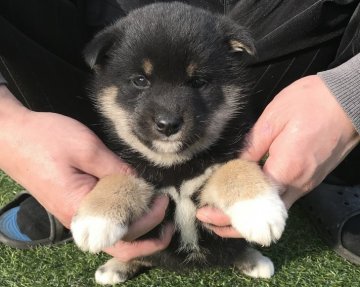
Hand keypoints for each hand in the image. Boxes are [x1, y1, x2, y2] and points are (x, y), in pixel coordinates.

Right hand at [0, 86, 171, 258]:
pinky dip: (123, 218)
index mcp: (80, 209)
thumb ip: (116, 169)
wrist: (13, 135)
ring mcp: (75, 214)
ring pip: (111, 235)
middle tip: (166, 212)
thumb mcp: (87, 148)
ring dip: (137, 229)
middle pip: (119, 243)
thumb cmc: (45, 139)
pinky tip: (135, 205)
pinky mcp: (74, 205)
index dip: (150, 220)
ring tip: (156, 213)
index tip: (163, 199)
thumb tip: (140, 183)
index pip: (124, 231)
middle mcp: (78, 219)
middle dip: (149, 235)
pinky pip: (103, 221)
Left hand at [197, 75, 358, 236]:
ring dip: (249, 217)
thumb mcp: (273, 119)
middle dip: (235, 225)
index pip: (250, 202)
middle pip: (263, 218)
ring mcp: (306, 185)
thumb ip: (251, 146)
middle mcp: (298, 185)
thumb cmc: (311, 103)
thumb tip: (233, 165)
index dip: (226, 213)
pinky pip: (283, 200)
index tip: (206, 214)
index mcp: (285, 170)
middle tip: (210, 219)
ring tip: (224, 212)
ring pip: (273, 212)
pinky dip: (263, 206)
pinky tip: (248, 199)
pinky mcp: (311, 180)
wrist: (350, 100)